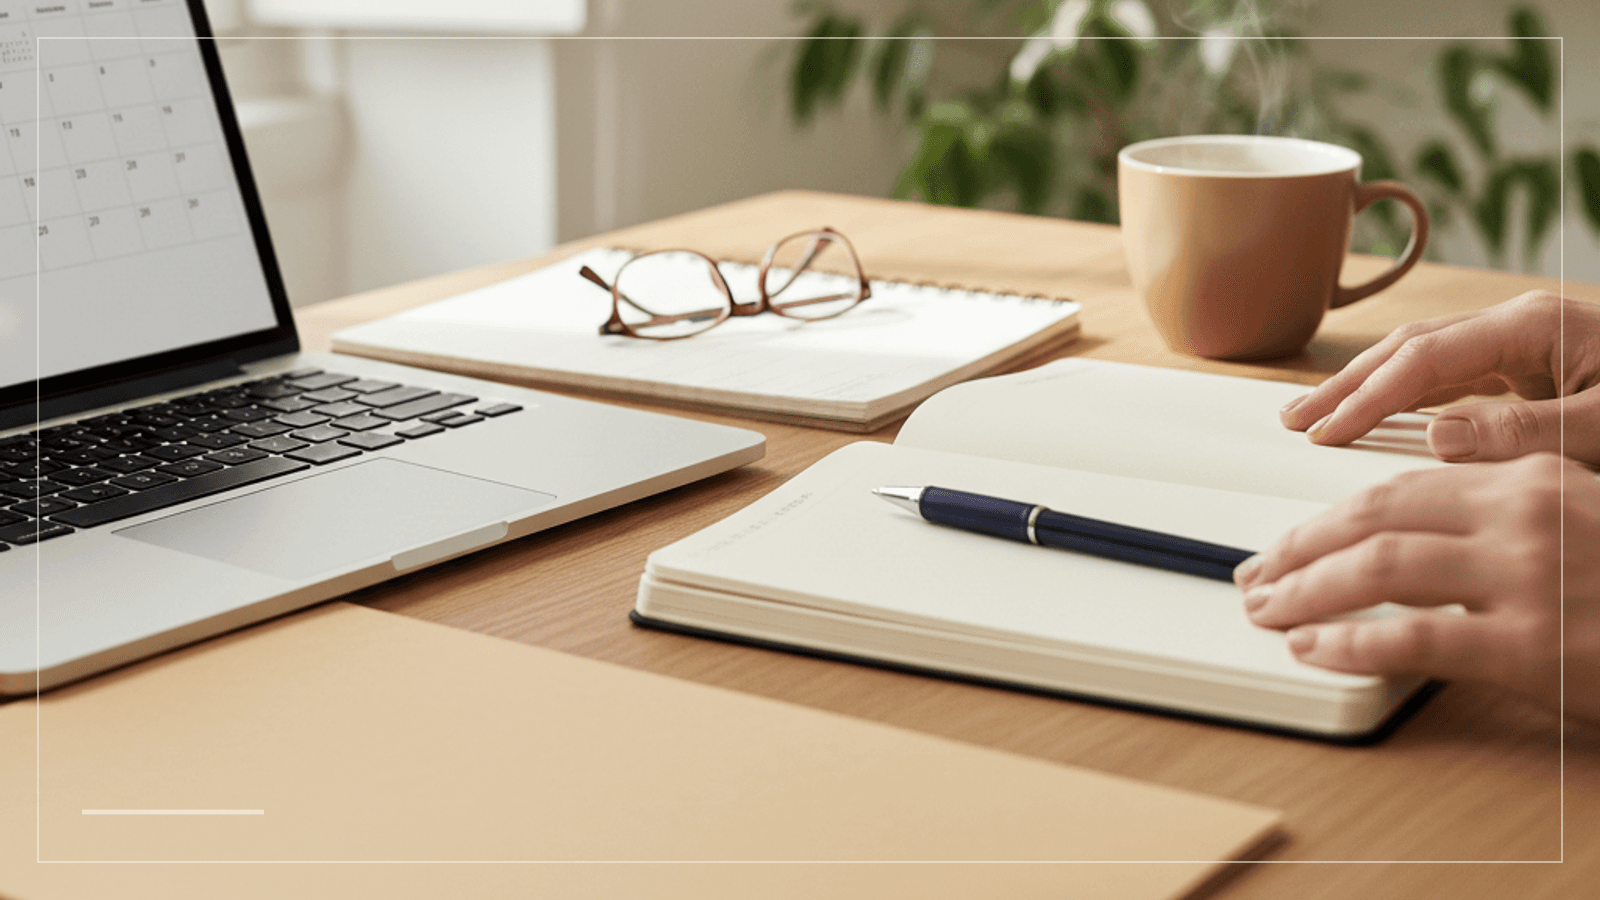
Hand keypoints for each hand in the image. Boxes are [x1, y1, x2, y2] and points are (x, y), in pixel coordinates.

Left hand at [1234, 453, 1599, 721]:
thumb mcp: (1572, 524)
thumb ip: (1494, 519)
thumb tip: (1402, 537)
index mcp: (1531, 476)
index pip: (1396, 486)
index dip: (1324, 516)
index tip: (1285, 541)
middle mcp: (1524, 513)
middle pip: (1371, 516)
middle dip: (1296, 548)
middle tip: (1255, 575)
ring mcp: (1528, 576)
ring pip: (1376, 566)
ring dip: (1303, 590)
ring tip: (1268, 611)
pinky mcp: (1532, 644)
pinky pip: (1410, 635)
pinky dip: (1346, 641)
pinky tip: (1313, 649)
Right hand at [1278, 292, 1599, 464]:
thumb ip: (1527, 433)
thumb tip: (1441, 436)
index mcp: (1537, 328)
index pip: (1427, 361)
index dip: (1370, 398)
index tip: (1327, 433)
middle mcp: (1522, 329)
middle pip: (1411, 350)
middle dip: (1348, 385)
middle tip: (1296, 419)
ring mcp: (1523, 348)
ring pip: (1423, 363)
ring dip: (1366, 389)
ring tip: (1317, 416)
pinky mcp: (1529, 372)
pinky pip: (1449, 381)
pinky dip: (1403, 401)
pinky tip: (1376, 418)